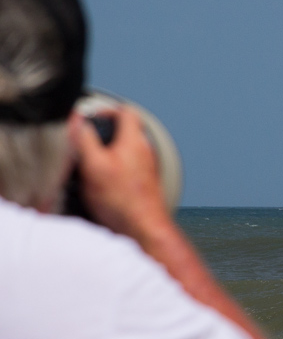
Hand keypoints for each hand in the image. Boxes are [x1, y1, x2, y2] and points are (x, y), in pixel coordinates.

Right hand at [67, 107, 171, 238]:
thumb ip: (86, 139)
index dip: (106, 109)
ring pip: (126, 150)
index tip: (90, 118)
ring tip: (91, 164)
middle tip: (87, 141)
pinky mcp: (145, 183)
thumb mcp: (93, 165)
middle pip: (126, 130)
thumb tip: (79, 121)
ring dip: (108, 152)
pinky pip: (128, 167)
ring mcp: (147, 168)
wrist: (143, 229)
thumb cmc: (121, 200)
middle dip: (105, 133)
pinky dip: (114, 169)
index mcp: (134, 140)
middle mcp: (145, 151)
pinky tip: (102, 183)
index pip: (126, 111)